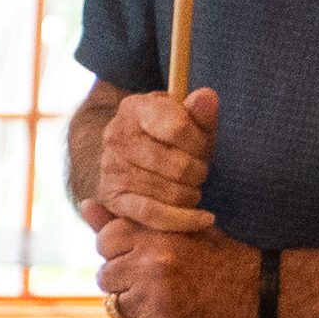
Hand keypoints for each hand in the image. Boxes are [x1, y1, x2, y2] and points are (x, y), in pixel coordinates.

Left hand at [89, 216, 260, 317]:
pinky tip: (169, 314)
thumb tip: (85, 203)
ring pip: (116, 305)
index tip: (136, 256)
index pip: (105, 241)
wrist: (255, 292)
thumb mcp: (176, 229)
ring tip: (162, 297)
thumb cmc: (213, 257)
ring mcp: (155, 295)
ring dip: (133, 306)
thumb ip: (128, 222)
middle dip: (123, 281)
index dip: (116, 252)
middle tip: (153, 281)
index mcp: (155, 233)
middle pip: (105, 276)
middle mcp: (152, 262)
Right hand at [94, 84, 220, 234]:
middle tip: (197, 173)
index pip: (177, 128)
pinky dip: (181, 220)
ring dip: (191, 195)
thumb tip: (206, 97)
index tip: (202, 147)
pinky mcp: (112, 197)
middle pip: (178, 166)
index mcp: (135, 108)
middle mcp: (116, 136)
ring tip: (191, 189)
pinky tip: (202, 219)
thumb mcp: (186, 121)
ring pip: (169, 191)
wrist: (129, 158)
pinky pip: (152, 214)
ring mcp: (112, 168)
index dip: (199, 143)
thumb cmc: (167, 139)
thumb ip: (200, 112)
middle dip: (198, 173)